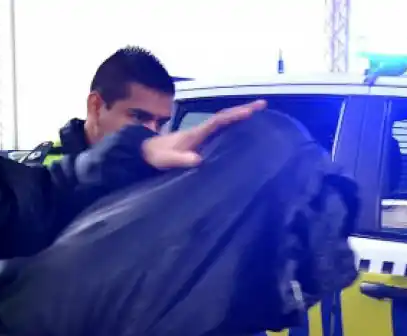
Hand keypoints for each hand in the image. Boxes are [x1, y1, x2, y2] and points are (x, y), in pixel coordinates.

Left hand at [142, 99, 266, 168]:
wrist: (143, 153)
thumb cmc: (155, 157)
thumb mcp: (166, 160)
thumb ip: (180, 159)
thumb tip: (198, 160)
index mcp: (196, 133)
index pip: (218, 121)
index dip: (234, 115)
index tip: (250, 111)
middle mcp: (200, 131)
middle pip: (225, 117)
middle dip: (243, 111)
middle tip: (262, 105)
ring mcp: (200, 135)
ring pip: (223, 123)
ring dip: (239, 117)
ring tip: (259, 114)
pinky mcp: (199, 142)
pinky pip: (219, 131)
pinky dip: (232, 126)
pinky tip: (241, 130)